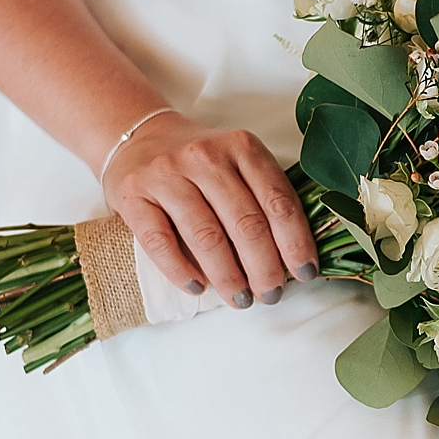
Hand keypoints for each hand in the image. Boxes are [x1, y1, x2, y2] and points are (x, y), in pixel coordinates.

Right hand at [102, 113, 317, 308]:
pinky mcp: (134, 196)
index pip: (278, 201)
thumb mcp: (239, 162)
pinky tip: (199, 288)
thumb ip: (265, 196)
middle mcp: (205, 157)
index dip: (296, 242)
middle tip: (271, 294)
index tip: (305, 272)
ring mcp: (167, 175)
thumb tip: (293, 257)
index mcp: (241, 147)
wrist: (139, 138)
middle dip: (264, 268)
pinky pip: (160, 243)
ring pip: (205, 237)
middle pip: (245, 223)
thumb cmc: (201, 164)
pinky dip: (181, 272)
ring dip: (228, 277)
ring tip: (241, 299)